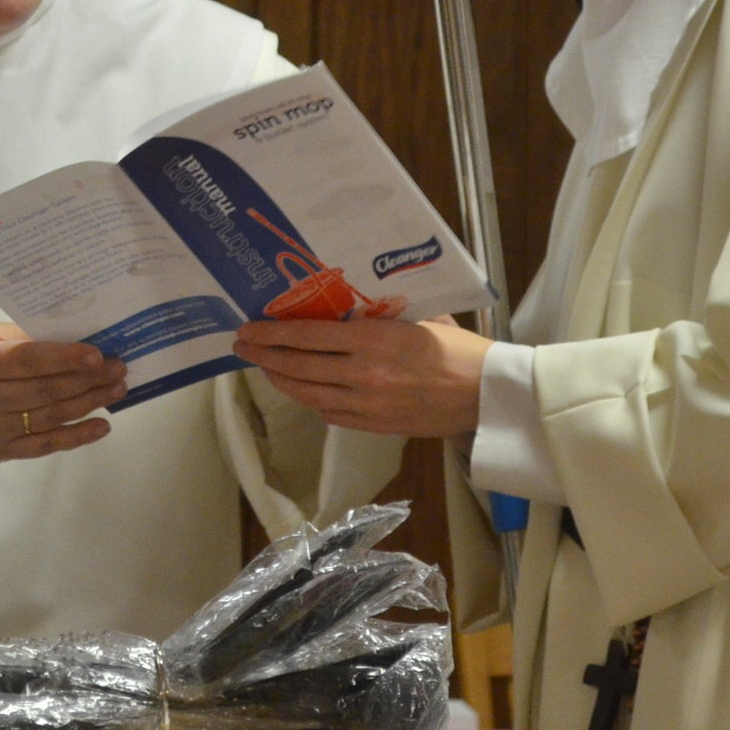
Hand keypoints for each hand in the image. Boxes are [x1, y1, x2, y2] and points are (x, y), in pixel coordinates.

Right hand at [0, 324, 127, 459]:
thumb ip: (27, 338)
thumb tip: (77, 342)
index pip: (28, 361)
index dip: (64, 358)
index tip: (98, 355)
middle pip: (44, 391)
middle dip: (86, 380)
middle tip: (118, 369)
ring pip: (49, 417)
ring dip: (88, 404)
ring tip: (117, 390)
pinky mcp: (1, 451)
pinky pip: (44, 445)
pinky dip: (76, 437)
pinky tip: (102, 426)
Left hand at [232, 312, 489, 437]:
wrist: (487, 394)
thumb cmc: (459, 349)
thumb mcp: (418, 318)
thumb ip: (380, 313)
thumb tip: (347, 303)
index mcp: (373, 339)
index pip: (307, 335)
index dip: (272, 332)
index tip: (249, 327)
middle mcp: (362, 372)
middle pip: (298, 365)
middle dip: (264, 355)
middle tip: (242, 345)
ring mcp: (366, 403)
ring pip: (308, 393)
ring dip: (280, 379)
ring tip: (263, 366)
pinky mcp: (374, 425)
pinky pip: (330, 414)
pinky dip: (309, 400)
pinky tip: (300, 390)